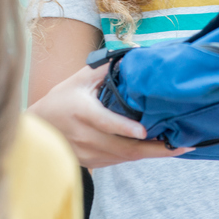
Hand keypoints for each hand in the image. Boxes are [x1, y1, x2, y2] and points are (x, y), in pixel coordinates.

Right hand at [28, 62, 189, 168]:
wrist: (37, 130)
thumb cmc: (60, 100)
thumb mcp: (77, 80)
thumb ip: (102, 69)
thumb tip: (129, 56)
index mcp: (82, 112)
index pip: (105, 122)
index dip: (124, 128)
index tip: (144, 131)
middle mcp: (86, 136)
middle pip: (123, 148)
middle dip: (154, 149)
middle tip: (180, 145)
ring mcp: (89, 153)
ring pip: (124, 158)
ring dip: (151, 154)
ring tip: (177, 147)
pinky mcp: (93, 162)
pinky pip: (120, 161)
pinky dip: (139, 156)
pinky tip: (157, 150)